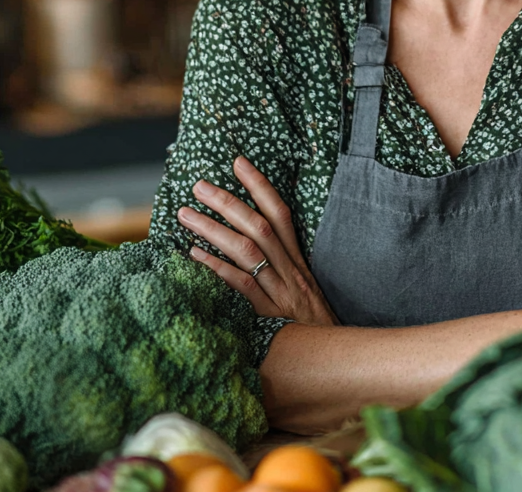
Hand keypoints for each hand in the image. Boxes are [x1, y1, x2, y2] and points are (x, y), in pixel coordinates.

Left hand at [177, 156, 337, 325]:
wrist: (335, 358)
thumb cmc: (314, 326)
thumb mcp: (303, 290)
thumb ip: (280, 269)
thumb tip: (249, 246)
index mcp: (297, 260)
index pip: (280, 213)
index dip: (260, 186)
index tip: (238, 163)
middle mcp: (290, 270)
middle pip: (259, 225)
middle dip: (228, 201)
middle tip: (199, 186)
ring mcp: (280, 291)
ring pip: (247, 250)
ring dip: (214, 228)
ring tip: (186, 215)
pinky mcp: (271, 314)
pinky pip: (242, 285)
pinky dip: (218, 267)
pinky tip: (194, 255)